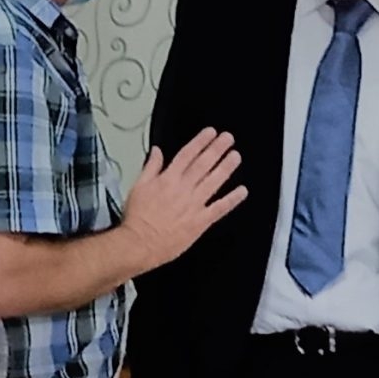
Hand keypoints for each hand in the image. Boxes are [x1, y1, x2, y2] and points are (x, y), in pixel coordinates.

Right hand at [121, 130, 246, 273]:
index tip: (211, 133)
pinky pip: (220, 208)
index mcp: (167, 180)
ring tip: (235, 156)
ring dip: (226, 167)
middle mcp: (183, 189)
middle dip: (218, 149)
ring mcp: (193, 205)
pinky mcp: (200, 222)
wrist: (138, 244)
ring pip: (214, 182)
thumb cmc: (137, 219)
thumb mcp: (138, 186)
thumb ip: (150, 167)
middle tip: (228, 138)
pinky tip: (241, 191)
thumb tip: (157, 152)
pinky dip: (232, 199)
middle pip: (204, 164)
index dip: (201, 141)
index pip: (187, 154)